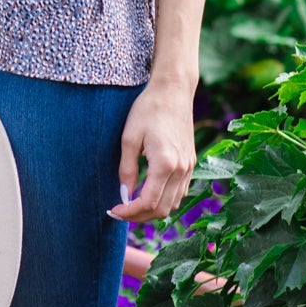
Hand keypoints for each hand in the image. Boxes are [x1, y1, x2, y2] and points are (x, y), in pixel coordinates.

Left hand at [107, 78, 196, 224]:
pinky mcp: (191, 162)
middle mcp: (181, 168)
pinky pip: (180, 192)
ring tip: (132, 205)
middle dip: (140, 216)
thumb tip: (124, 194)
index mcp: (165, 163)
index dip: (129, 212)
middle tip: (121, 211)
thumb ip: (126, 169)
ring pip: (174, 203)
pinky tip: (149, 193)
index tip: (115, 210)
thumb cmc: (148, 109)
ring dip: (153, 210)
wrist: (173, 90)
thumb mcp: (129, 138)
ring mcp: (189, 166)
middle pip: (162, 209)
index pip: (148, 202)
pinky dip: (165, 199)